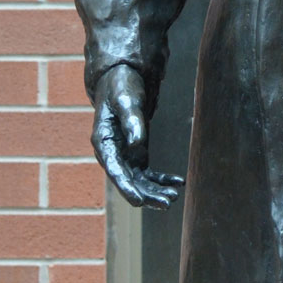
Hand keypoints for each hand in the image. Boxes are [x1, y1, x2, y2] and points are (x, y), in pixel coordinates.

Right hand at [91, 64, 183, 209]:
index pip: (114, 170)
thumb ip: (132, 122)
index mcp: (104, 142)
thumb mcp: (127, 101)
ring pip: (139, 181)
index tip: (138, 202)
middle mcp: (112, 153)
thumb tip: (137, 146)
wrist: (122, 78)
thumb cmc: (122, 87)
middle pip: (128, 180)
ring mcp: (124, 155)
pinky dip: (162, 179)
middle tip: (167, 203)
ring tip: (174, 196)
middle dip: (146, 194)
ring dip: (155, 190)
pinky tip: (178, 182)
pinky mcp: (136, 154)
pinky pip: (148, 173)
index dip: (125, 187)